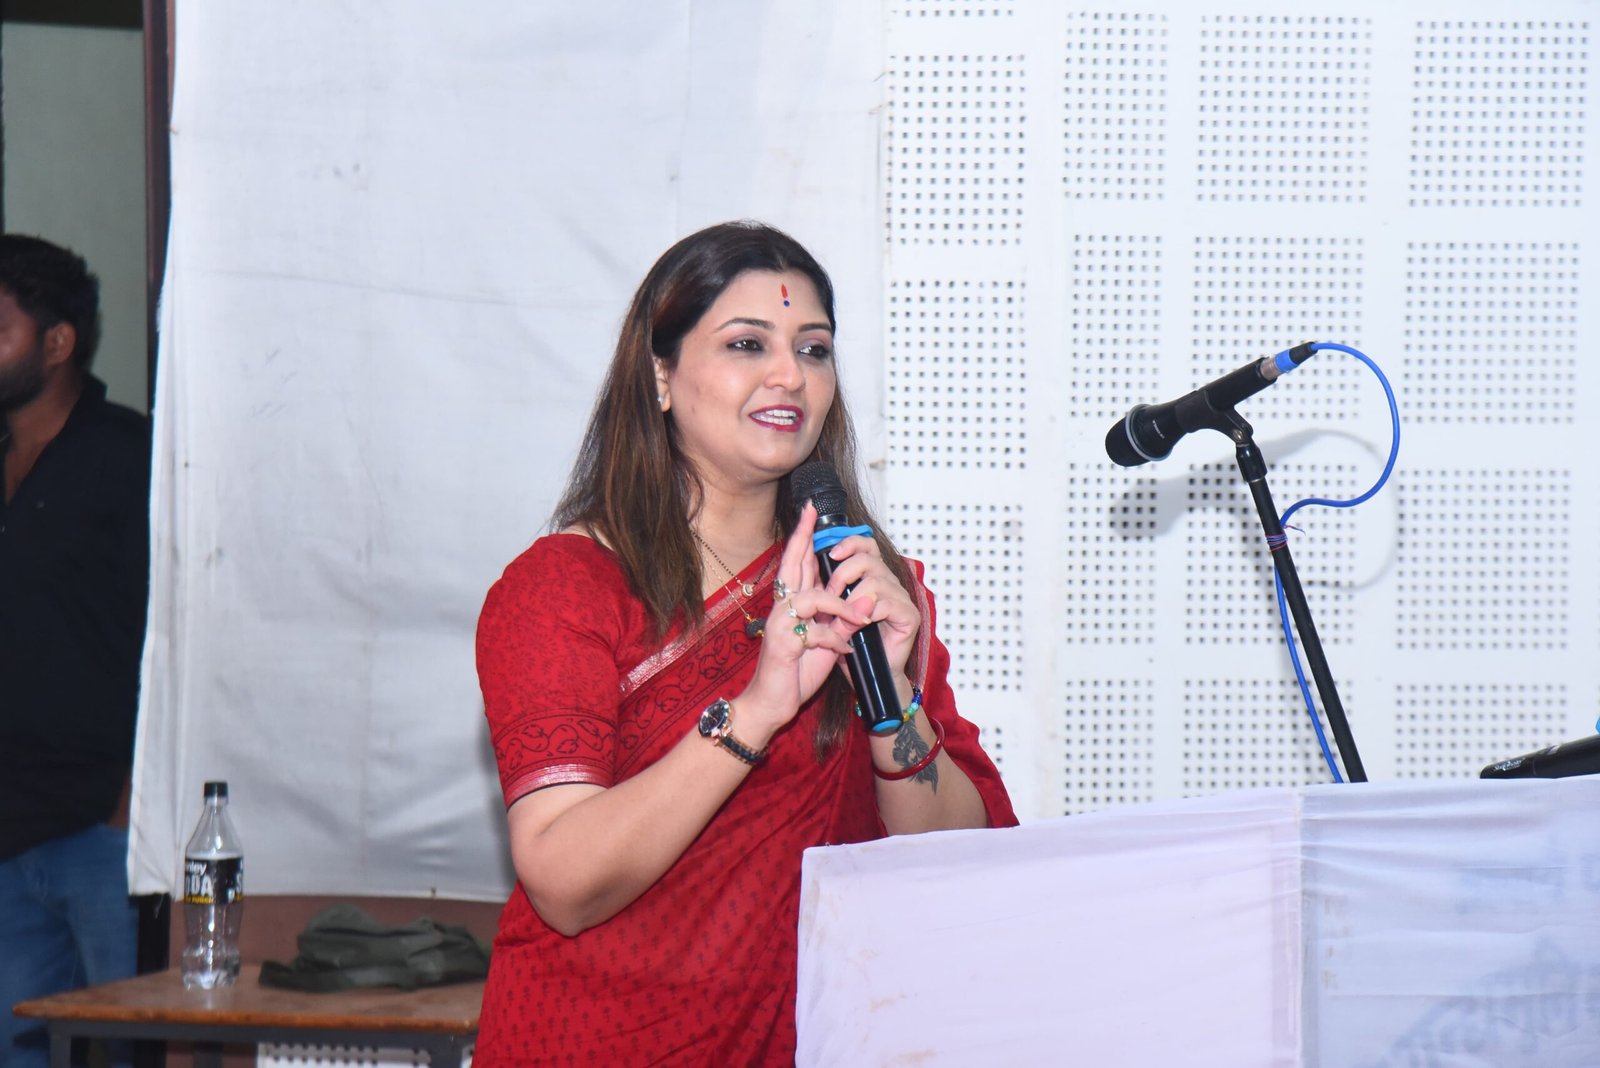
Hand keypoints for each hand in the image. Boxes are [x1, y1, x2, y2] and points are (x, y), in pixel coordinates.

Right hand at [735, 503, 869, 742]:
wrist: (771, 704)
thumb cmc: (794, 673)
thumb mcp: (824, 643)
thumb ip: (837, 621)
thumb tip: (859, 605)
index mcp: (791, 605)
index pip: (797, 564)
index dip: (804, 538)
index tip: (811, 513)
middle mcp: (782, 608)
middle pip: (792, 565)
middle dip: (804, 537)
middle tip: (812, 510)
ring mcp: (780, 623)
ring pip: (814, 598)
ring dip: (843, 607)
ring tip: (863, 619)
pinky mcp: (783, 643)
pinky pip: (816, 632)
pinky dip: (836, 641)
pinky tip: (845, 652)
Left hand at [815, 528, 919, 682]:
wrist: (867, 677)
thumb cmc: (850, 645)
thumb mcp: (832, 612)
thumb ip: (826, 589)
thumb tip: (811, 563)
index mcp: (872, 576)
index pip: (866, 545)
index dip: (849, 543)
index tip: (830, 553)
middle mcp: (889, 583)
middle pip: (868, 558)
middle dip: (843, 573)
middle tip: (829, 594)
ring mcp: (901, 599)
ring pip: (876, 580)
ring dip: (853, 597)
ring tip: (842, 615)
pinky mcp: (909, 616)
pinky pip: (888, 603)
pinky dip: (870, 611)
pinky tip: (861, 623)